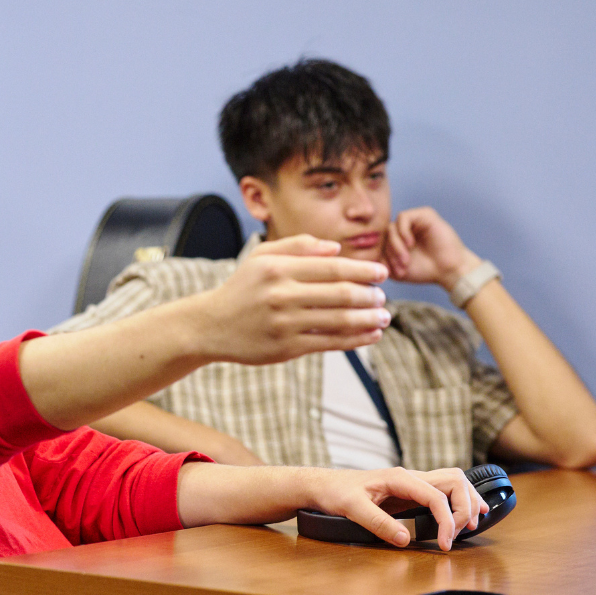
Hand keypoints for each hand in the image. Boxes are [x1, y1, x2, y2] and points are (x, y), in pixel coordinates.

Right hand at [194, 234, 390, 364]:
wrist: (211, 325)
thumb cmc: (242, 288)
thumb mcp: (262, 257)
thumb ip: (298, 246)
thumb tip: (335, 248)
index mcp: (278, 268)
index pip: (332, 267)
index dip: (363, 271)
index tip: (382, 274)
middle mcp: (281, 295)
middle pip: (340, 294)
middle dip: (369, 296)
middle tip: (383, 297)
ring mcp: (284, 323)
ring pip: (339, 321)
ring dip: (367, 320)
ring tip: (384, 317)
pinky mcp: (286, 348)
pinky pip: (329, 344)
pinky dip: (355, 340)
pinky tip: (370, 335)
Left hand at [309, 466, 487, 550]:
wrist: (324, 485)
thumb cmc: (335, 493)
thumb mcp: (352, 508)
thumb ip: (378, 523)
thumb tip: (406, 539)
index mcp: (398, 478)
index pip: (436, 495)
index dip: (447, 520)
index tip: (445, 544)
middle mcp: (409, 477)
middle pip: (454, 481)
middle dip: (465, 507)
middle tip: (460, 534)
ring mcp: (412, 483)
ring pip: (452, 482)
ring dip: (467, 501)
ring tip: (473, 524)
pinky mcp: (410, 492)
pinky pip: (443, 491)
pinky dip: (459, 500)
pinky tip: (468, 512)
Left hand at [383, 207, 481, 289]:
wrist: (449, 271)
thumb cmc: (425, 271)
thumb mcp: (395, 269)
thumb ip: (379, 260)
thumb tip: (362, 255)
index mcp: (396, 240)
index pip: (378, 242)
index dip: (381, 256)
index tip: (391, 272)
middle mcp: (404, 229)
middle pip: (383, 235)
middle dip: (389, 253)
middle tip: (401, 267)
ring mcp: (414, 221)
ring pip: (391, 227)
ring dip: (396, 246)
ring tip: (406, 260)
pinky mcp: (424, 214)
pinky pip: (403, 217)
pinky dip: (403, 232)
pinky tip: (411, 244)